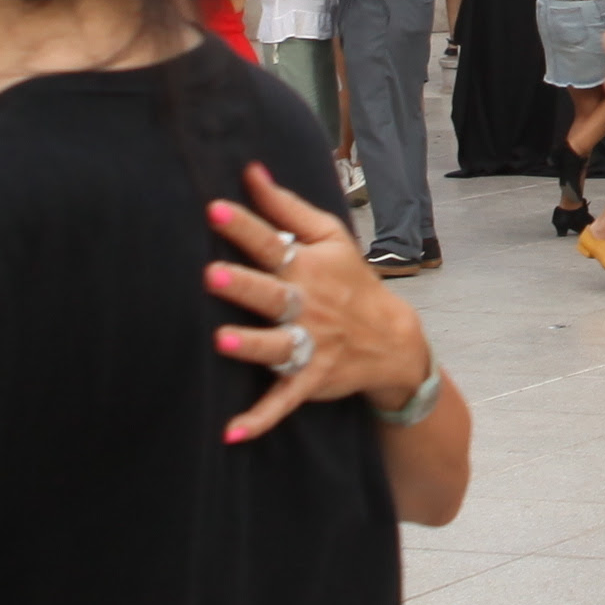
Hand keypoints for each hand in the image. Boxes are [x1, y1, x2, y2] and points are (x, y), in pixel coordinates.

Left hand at [206, 167, 430, 442]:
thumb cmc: (351, 281)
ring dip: (253, 346)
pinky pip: (285, 402)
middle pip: (272, 293)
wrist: (393, 339)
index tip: (214, 208)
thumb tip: (251, 171)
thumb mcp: (330, 238)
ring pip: (278, 346)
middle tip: (211, 275)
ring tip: (222, 342)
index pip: (271, 242)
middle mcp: (308, 305)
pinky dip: (261, 420)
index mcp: (308, 267)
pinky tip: (231, 433)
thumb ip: (287, 207)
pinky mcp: (311, 380)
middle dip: (244, 285)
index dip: (244, 225)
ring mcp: (311, 345)